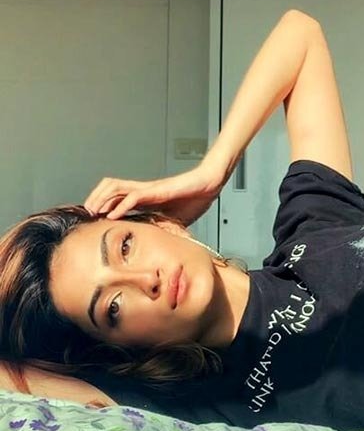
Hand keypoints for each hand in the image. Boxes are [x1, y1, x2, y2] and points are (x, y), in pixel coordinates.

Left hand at [84, 164, 223, 224]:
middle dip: (95, 198)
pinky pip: (134, 196)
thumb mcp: (175, 219)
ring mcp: (149, 189)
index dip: (103, 204)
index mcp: (147, 196)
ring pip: (116, 187)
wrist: (209, 185)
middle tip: (87, 213)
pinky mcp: (157, 191)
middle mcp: (144, 190)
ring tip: (93, 212)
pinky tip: (112, 215)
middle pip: (110, 187)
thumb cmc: (195, 198)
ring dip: (102, 199)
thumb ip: (164, 227)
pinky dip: (120, 206)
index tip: (93, 218)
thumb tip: (159, 245)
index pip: (118, 196)